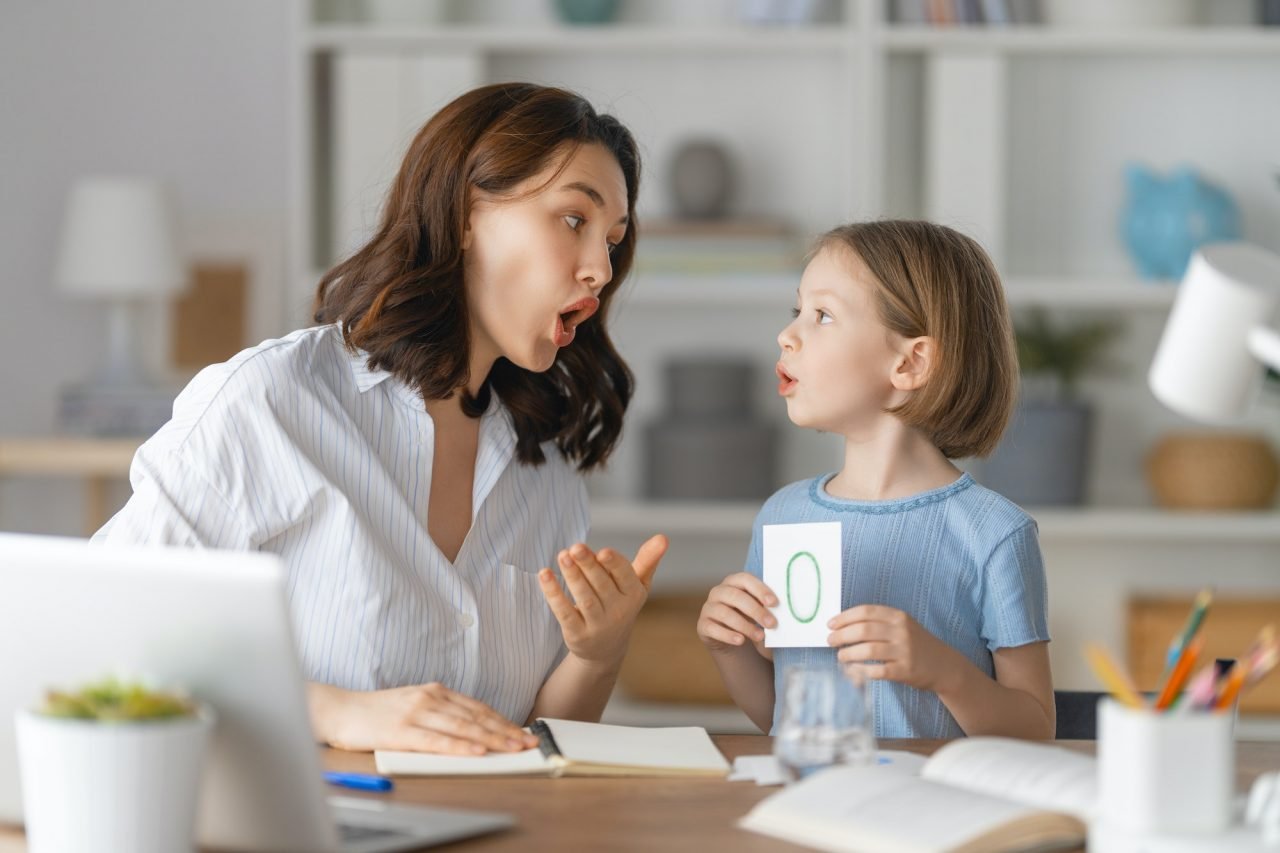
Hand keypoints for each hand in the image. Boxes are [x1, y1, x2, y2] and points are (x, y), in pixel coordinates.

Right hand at [309, 682, 539, 754]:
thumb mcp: (414, 705)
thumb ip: (441, 714)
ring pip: (462, 727)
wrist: (339, 710)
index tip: (524, 733)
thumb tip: (475, 730)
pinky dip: (459, 746)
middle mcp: (429, 698)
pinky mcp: (401, 730)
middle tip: (528, 743)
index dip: (503, 721)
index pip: (478, 708)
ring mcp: (416, 713)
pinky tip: (476, 752)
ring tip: (512, 748)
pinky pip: (436, 740)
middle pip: (475, 717)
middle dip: (505, 731)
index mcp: (435, 691)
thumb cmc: (377, 713)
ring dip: (491, 739)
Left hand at [537, 534, 668, 667]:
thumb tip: (663, 537)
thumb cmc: (620, 605)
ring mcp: (598, 626)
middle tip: (575, 547)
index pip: (625, 576)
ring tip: (562, 555)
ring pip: (584, 598)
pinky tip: (545, 574)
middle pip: (601, 585)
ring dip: (572, 576)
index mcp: (634, 595)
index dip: (614, 565)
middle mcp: (618, 612)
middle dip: (588, 565)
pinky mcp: (577, 635)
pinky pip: (564, 613)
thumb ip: (647, 560)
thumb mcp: (637, 584)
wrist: (606, 648)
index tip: (602, 551)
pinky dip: (554, 594)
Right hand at [697, 572, 777, 655]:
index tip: (774, 603)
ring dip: (745, 625)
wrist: (734, 639)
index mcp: (734, 582)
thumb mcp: (760, 612)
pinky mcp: (702, 625)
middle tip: (772, 624)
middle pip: (735, 596)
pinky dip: (728, 635)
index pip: (745, 579)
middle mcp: (718, 591)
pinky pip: (713, 628)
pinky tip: (740, 641)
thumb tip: (786, 611)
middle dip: (755, 610)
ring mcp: (708, 608)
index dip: (759, 589)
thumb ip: (767, 608)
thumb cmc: (751, 620)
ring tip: (760, 637)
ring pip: (724, 613)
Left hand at [827, 605, 959, 691]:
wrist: (945, 665)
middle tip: (830, 640)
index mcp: (898, 616)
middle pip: (864, 630)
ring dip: (849, 653)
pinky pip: (878, 670)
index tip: (830, 624)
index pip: (865, 612)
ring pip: (868, 650)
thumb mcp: (902, 626)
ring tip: (840, 656)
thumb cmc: (916, 644)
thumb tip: (843, 625)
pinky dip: (862, 671)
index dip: (844, 617)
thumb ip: (879, 623)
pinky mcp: (905, 670)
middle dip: (842, 635)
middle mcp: (901, 631)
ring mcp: (904, 651)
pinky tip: (853, 671)